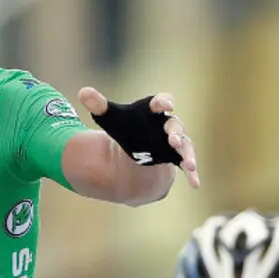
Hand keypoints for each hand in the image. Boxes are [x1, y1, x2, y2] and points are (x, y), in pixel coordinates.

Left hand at [78, 87, 199, 188]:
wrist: (134, 145)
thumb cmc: (125, 126)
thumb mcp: (110, 117)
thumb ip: (99, 105)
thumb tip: (83, 93)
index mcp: (153, 110)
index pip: (161, 102)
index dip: (164, 102)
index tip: (167, 105)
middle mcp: (167, 124)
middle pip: (175, 125)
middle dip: (175, 132)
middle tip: (173, 139)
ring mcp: (174, 141)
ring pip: (185, 145)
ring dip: (187, 154)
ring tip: (190, 164)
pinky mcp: (176, 157)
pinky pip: (186, 163)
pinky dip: (192, 173)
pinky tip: (195, 184)